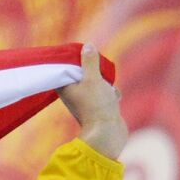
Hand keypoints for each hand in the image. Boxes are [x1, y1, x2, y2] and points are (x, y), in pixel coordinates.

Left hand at [56, 43, 127, 160]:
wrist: (107, 133)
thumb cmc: (97, 105)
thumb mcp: (93, 78)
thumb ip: (90, 62)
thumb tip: (87, 46)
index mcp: (64, 88)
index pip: (64, 68)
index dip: (74, 60)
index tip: (84, 55)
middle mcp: (72, 95)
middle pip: (83, 74)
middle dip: (96, 72)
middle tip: (100, 74)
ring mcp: (85, 102)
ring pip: (97, 83)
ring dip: (106, 84)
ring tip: (108, 91)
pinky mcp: (97, 108)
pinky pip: (105, 94)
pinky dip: (111, 94)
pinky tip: (114, 99)